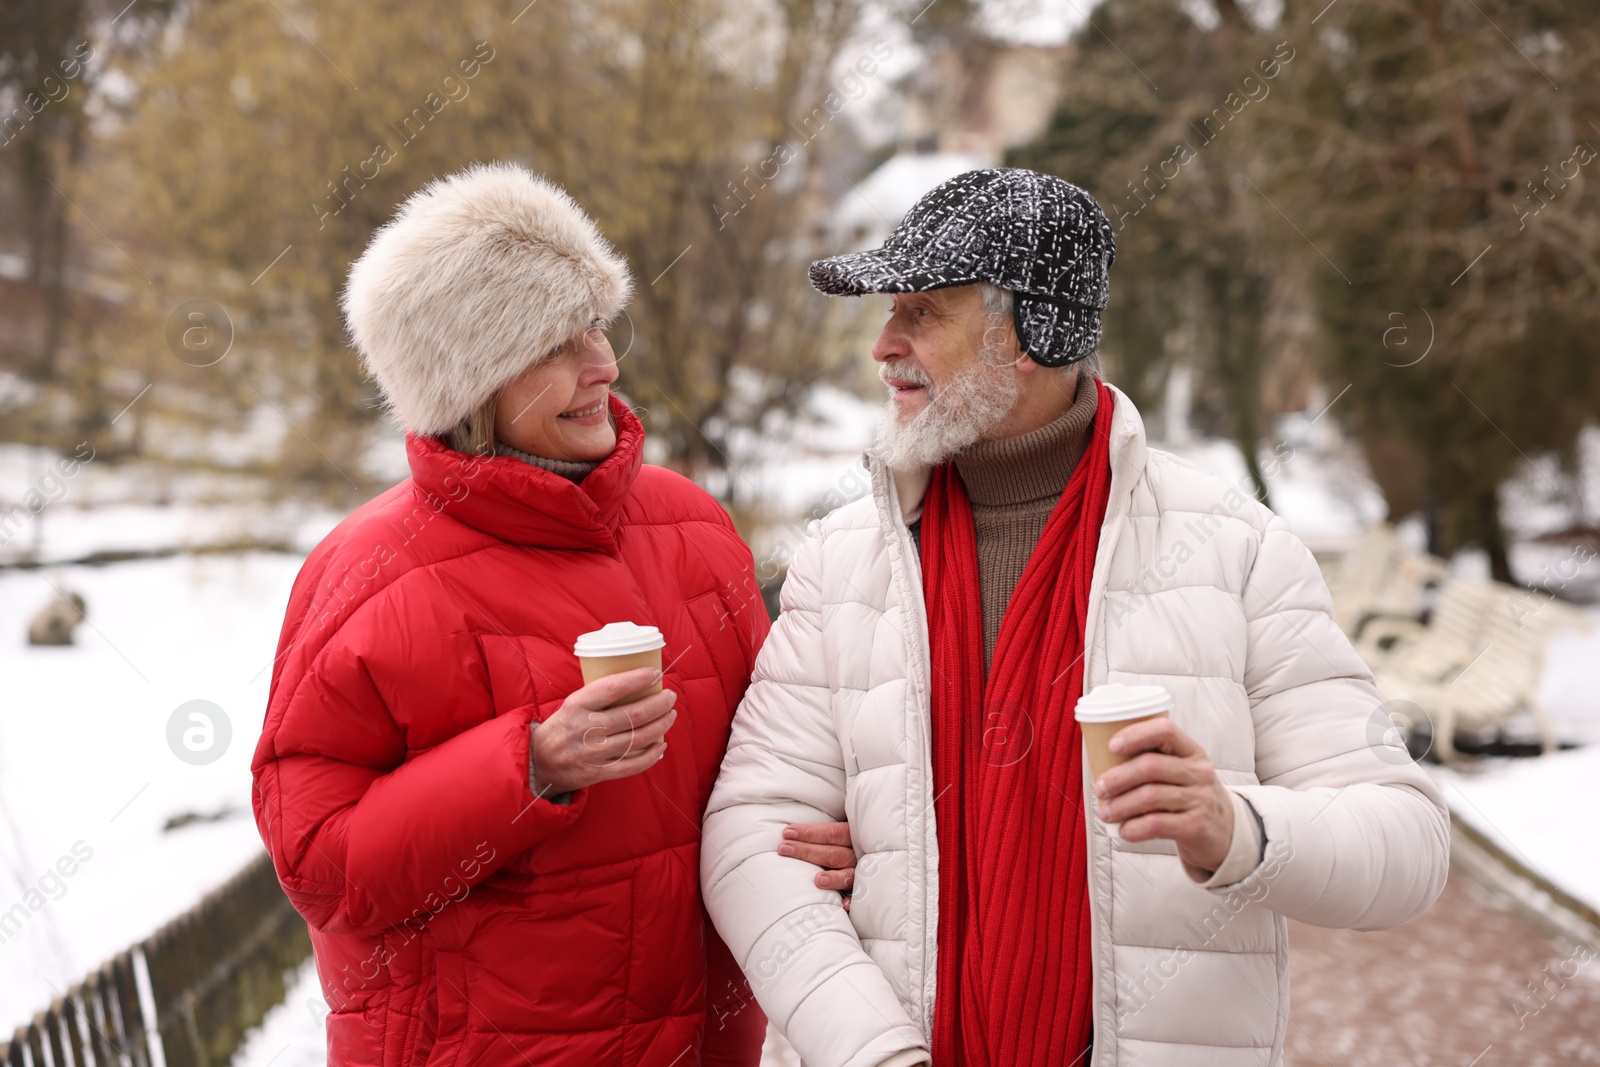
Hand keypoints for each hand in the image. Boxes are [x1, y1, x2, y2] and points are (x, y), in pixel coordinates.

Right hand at [530, 667, 675, 795]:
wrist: (539, 762)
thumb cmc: (563, 727)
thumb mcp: (573, 704)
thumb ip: (599, 696)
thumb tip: (638, 682)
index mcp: (577, 705)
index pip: (613, 687)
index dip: (638, 679)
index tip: (656, 673)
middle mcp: (585, 728)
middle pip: (633, 714)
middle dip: (659, 703)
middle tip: (670, 696)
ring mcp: (592, 752)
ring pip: (637, 738)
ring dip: (660, 725)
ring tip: (670, 715)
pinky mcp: (598, 772)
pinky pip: (631, 765)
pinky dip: (651, 756)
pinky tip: (661, 745)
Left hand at [779, 821, 855, 909]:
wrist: (885, 852)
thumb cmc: (848, 843)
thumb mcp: (843, 831)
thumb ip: (826, 832)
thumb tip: (791, 830)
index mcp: (852, 836)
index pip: (831, 833)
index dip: (809, 833)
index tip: (787, 833)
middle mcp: (857, 855)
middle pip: (833, 854)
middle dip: (807, 851)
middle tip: (784, 849)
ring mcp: (861, 873)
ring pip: (847, 875)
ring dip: (834, 878)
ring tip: (817, 880)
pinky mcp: (863, 890)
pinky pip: (859, 897)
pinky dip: (853, 901)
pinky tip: (844, 905)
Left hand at [1092, 717, 1233, 874]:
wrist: (1227, 832)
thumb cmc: (1190, 796)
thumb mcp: (1181, 772)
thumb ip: (1153, 763)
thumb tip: (1101, 760)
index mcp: (1191, 751)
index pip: (1165, 730)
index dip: (1136, 734)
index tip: (1112, 745)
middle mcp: (1199, 772)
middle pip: (1151, 766)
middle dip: (1118, 777)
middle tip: (1099, 788)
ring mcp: (1200, 799)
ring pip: (1150, 796)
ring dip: (1120, 805)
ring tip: (1105, 813)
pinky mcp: (1197, 826)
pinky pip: (1157, 824)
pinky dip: (1134, 828)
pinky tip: (1124, 830)